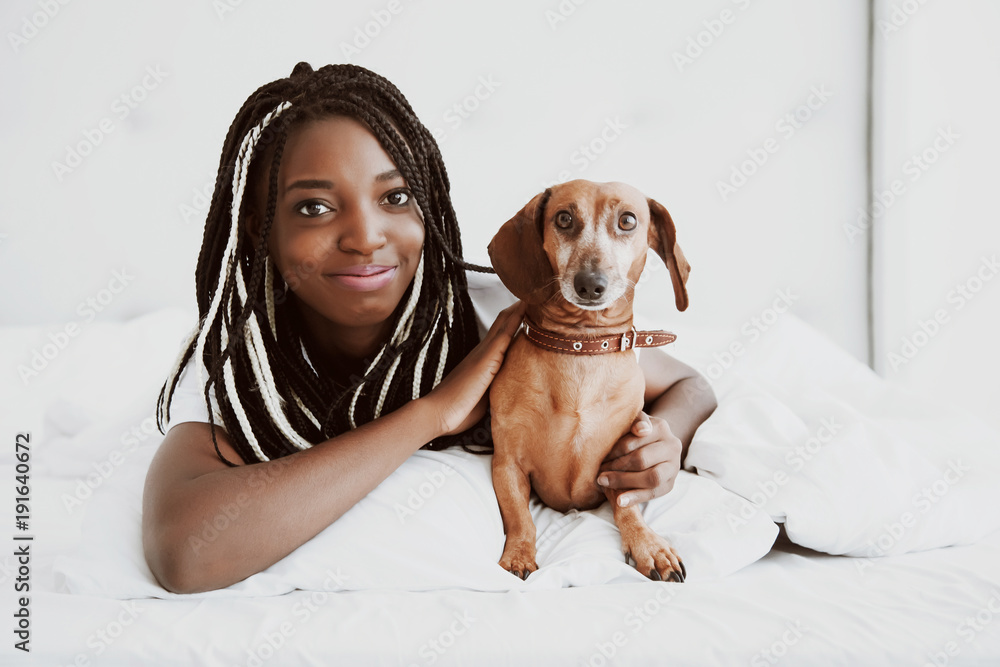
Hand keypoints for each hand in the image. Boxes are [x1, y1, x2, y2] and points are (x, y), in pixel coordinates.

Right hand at [423, 300, 526, 435]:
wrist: (438, 413)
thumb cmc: (458, 409)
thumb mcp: (482, 396)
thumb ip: (493, 386)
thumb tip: (509, 388)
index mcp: (481, 360)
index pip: (500, 335)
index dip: (513, 322)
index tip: (528, 312)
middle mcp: (482, 351)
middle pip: (502, 323)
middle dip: (518, 310)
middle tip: (534, 296)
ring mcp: (484, 352)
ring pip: (505, 323)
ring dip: (520, 309)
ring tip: (535, 294)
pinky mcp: (488, 358)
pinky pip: (505, 333)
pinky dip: (517, 318)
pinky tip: (527, 307)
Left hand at [597, 412, 681, 507]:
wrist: (653, 447)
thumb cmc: (635, 434)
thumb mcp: (632, 423)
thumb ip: (633, 421)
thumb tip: (640, 430)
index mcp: (661, 427)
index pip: (636, 438)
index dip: (616, 448)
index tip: (600, 456)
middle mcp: (672, 446)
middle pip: (642, 459)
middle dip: (617, 467)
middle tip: (599, 471)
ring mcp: (673, 466)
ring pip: (651, 477)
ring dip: (624, 481)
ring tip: (604, 482)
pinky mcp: (670, 484)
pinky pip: (653, 493)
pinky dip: (635, 497)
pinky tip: (620, 501)